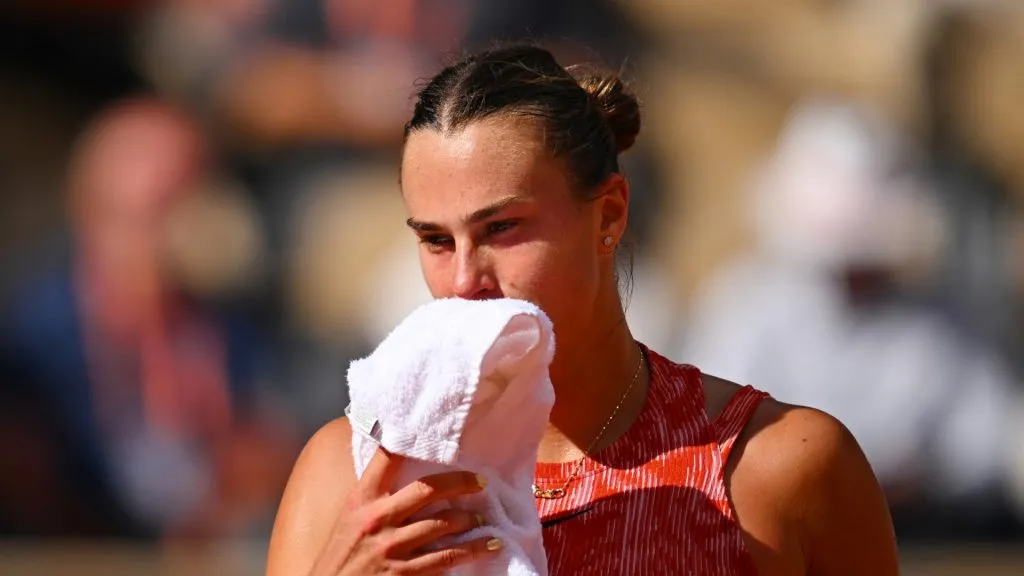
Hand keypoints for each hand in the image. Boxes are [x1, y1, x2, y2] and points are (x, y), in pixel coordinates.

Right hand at [308, 448, 500, 574]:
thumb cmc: (340, 556)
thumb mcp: (350, 518)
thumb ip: (375, 497)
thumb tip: (403, 471)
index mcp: (362, 500)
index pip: (386, 460)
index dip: (411, 441)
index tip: (438, 434)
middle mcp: (377, 519)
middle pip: (427, 489)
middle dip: (460, 483)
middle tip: (482, 482)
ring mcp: (391, 547)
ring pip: (443, 524)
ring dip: (469, 520)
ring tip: (482, 518)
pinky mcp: (403, 575)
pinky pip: (446, 558)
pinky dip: (472, 550)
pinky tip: (489, 545)